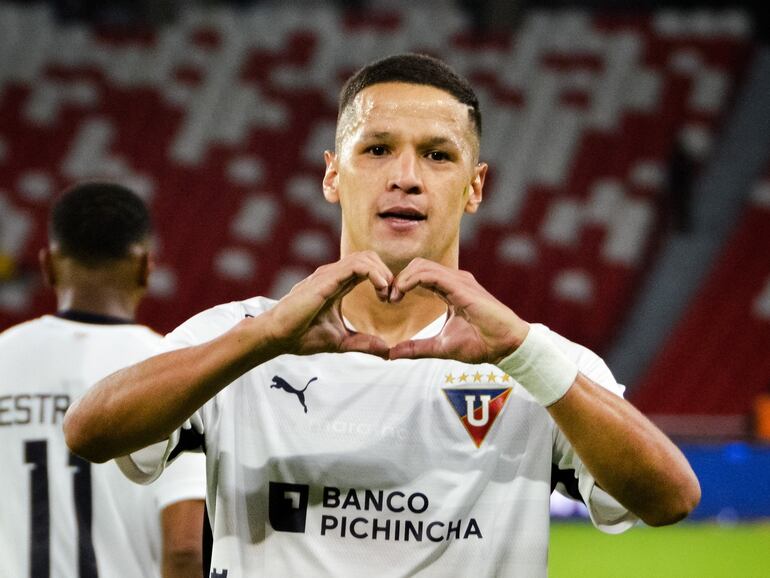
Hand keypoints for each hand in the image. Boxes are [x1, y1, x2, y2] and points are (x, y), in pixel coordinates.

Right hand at [263, 251, 391, 356]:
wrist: (278, 336)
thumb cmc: (302, 336)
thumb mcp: (341, 342)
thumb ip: (364, 344)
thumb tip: (387, 352)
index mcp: (337, 285)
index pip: (367, 268)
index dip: (384, 279)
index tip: (390, 301)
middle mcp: (334, 275)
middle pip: (369, 257)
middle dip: (387, 273)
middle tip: (392, 297)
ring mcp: (329, 275)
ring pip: (364, 257)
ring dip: (383, 273)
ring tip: (386, 295)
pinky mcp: (326, 279)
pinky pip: (356, 266)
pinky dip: (374, 274)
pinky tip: (381, 290)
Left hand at [388, 258, 528, 363]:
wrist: (505, 347)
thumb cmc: (481, 344)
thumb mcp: (441, 347)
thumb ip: (417, 348)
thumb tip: (391, 354)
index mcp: (450, 290)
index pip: (420, 274)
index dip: (401, 283)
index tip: (390, 301)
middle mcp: (454, 281)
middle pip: (418, 265)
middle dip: (399, 278)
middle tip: (389, 299)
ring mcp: (459, 281)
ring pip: (422, 265)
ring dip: (402, 279)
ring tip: (393, 297)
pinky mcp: (461, 286)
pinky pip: (430, 274)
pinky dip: (412, 279)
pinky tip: (402, 292)